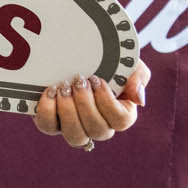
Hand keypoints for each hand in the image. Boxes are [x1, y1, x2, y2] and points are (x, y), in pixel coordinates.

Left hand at [31, 60, 149, 149]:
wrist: (74, 50)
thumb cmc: (105, 60)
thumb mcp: (125, 62)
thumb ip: (138, 77)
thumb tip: (139, 100)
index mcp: (120, 113)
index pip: (121, 121)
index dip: (108, 102)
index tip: (97, 80)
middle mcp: (97, 125)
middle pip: (98, 131)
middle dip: (86, 105)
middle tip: (78, 81)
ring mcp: (73, 126)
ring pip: (75, 136)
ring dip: (69, 111)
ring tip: (63, 87)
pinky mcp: (51, 120)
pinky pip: (48, 126)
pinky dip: (48, 110)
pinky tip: (50, 92)